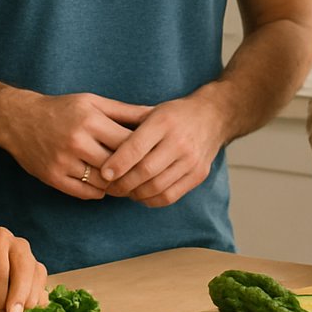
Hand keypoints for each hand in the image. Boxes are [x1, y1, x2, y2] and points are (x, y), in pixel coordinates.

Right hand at [0, 91, 151, 199]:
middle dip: (133, 171)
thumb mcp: (93, 102)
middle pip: (117, 165)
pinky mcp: (53, 178)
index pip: (128, 142)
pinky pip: (85, 193)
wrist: (18, 120)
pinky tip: (105, 185)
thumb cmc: (62, 109)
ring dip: (117, 185)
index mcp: (90, 120)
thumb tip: (156, 113)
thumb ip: (125, 111)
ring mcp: (64, 162)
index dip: (144, 151)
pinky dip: (99, 192)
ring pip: (103, 182)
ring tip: (127, 181)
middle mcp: (77, 142)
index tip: (153, 155)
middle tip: (145, 174)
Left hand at [0, 224, 47, 311]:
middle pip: (25, 270)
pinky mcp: (35, 268)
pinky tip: (24, 311)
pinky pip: (42, 283)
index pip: (0, 270)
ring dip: (29, 299)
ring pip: (37, 277)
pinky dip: (37, 299)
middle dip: (19, 296)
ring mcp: (29, 255)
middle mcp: (17, 244)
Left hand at [100, 96, 226, 206]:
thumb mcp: (151, 111)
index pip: (136, 147)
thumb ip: (128, 125)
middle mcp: (180, 141)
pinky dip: (152, 200)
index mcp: (163, 121)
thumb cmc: (174, 115)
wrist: (213, 117)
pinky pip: (171, 195)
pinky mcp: (199, 174)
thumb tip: (98, 144)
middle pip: (145, 171)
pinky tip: (142, 195)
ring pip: (157, 186)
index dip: (117, 163)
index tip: (104, 173)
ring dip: (136, 194)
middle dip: (123, 183)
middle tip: (110, 187)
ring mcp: (192, 159)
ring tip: (124, 191)